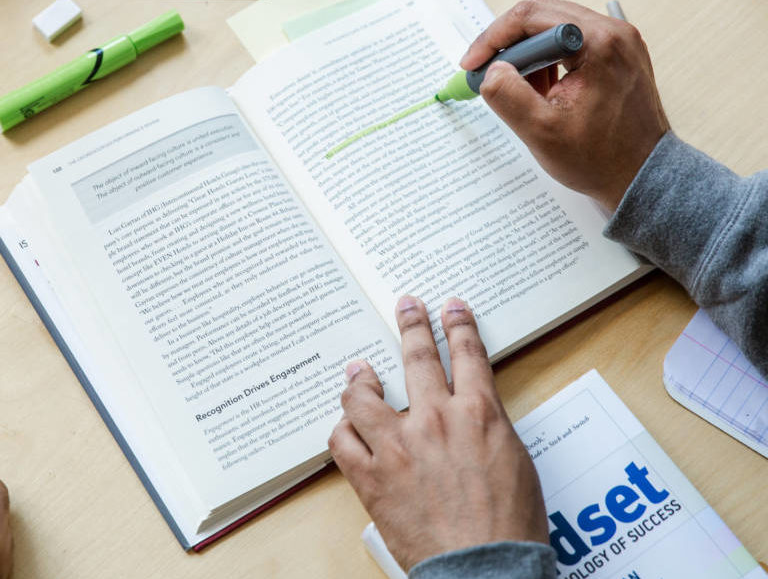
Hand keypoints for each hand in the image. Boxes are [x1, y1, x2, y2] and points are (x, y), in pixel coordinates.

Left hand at [329, 296, 546, 571]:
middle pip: (418, 357)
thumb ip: (489, 428)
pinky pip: (342, 441)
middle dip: (411, 325)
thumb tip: (473, 414)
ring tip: (358, 369)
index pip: (468, 355)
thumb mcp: (516, 462)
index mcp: (479, 414)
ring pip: (364, 395)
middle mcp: (435, 419)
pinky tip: (346, 426)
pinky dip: (343, 430)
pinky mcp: (371, 475)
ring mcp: (397, 446)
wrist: (484, 566)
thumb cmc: (509, 524)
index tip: (451, 307)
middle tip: (406, 305)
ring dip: (360, 378)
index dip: (458, 326)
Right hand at [462, 0, 669, 211]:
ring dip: (528, 53)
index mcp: (599, 44)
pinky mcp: (618, 54)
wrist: (642, 175)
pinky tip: (542, 89)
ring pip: (555, 27)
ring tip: (520, 89)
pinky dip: (548, 60)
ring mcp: (620, 42)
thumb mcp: (541, 132)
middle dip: (508, 44)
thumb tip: (491, 70)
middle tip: (487, 73)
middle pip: (542, 15)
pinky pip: (571, 42)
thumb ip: (508, 95)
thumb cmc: (602, 158)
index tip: (473, 64)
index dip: (493, 38)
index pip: (531, 17)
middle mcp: (614, 34)